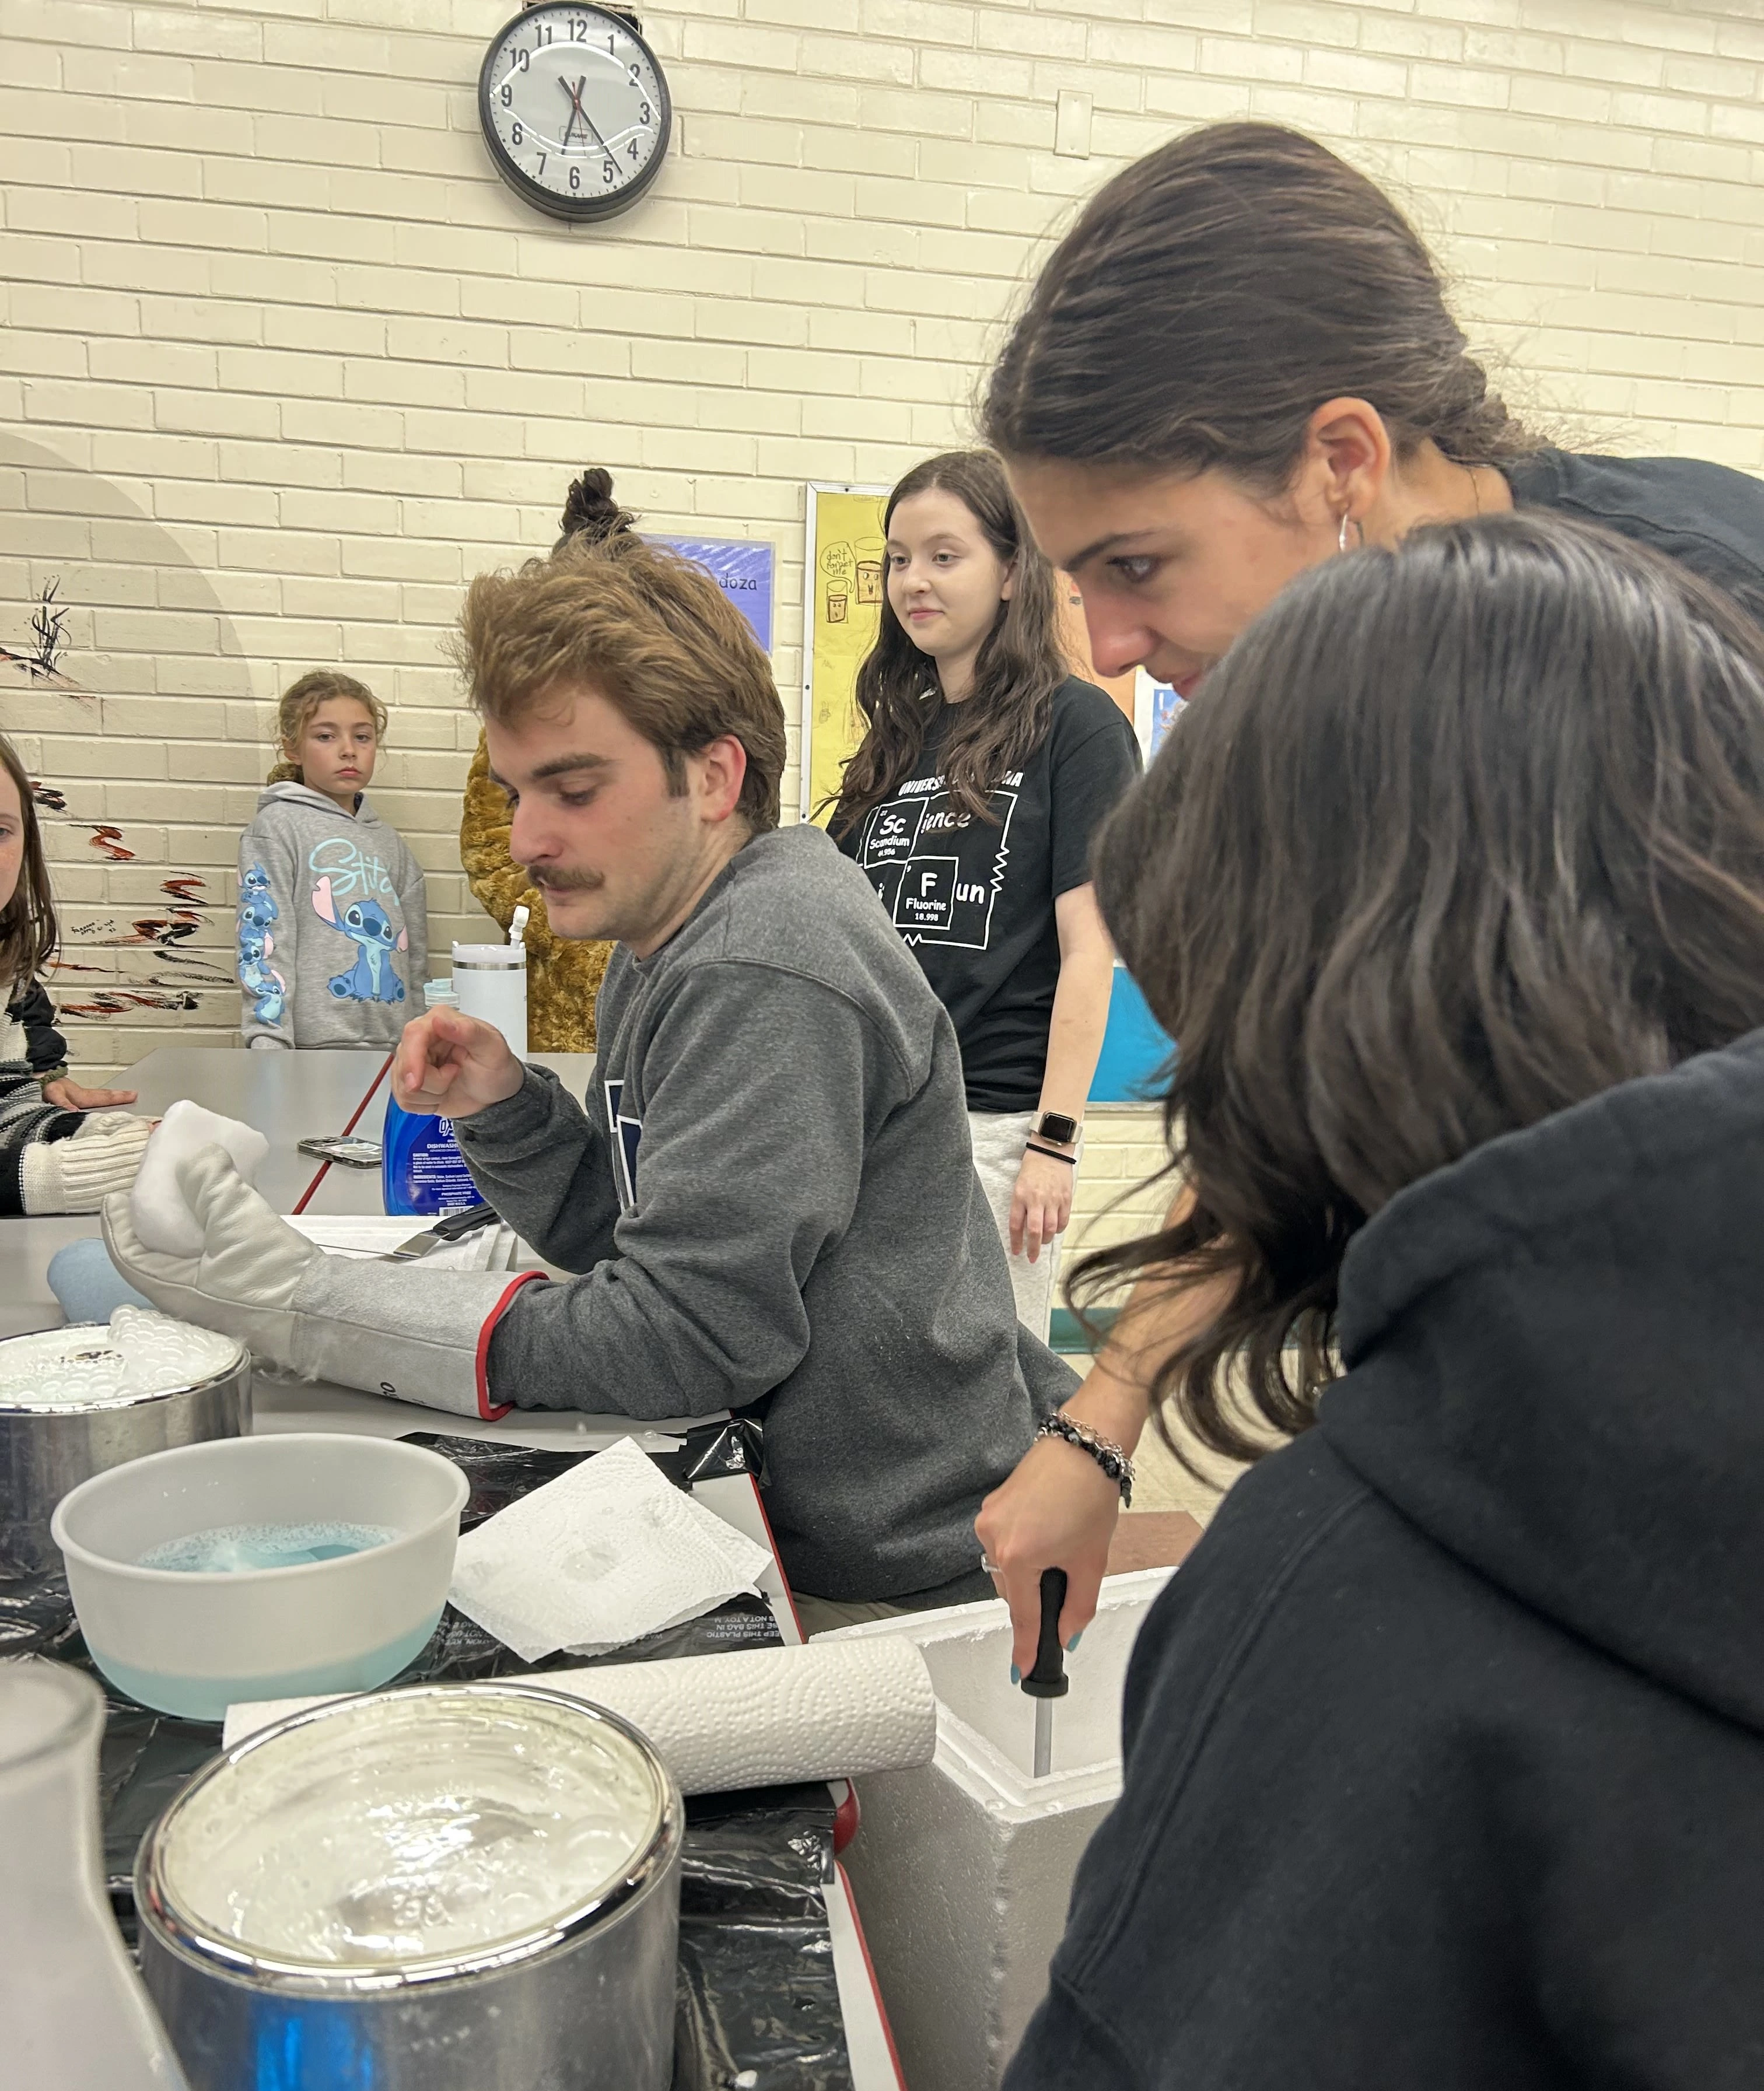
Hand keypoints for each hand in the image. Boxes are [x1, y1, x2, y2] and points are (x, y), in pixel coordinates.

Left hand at [44, 1075, 138, 1109]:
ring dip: (106, 1099)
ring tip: (119, 1098)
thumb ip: (63, 1102)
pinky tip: (89, 1109)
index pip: (103, 1097)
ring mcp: (71, 1098)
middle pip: (102, 1096)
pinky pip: (82, 1104)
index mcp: (79, 1095)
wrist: (25, 1078)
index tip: (134, 1095)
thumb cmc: (39, 1084)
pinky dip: (92, 1104)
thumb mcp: (52, 1092)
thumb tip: (76, 1112)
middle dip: (118, 1096)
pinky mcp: (63, 1101)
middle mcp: (78, 1097)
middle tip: (133, 1095)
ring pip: (93, 1099)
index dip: (119, 1097)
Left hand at [102, 1144, 317, 1368]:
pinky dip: (212, 1230)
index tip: (116, 1194)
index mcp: (171, 1285)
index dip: (118, 1222)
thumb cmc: (272, 1278)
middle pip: (155, 1252)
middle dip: (153, 1217)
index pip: (127, 1252)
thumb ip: (211, 1185)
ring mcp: (215, 1295)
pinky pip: (213, 1255)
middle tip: (157, 1186)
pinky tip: (227, 1210)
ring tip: (192, 1190)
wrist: (321, 1313)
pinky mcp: (242, 1288)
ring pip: (186, 1253)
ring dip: (186, 1221)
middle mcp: (187, 1295)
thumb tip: (196, 1158)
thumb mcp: (237, 1222)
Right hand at [391, 1007, 522, 1119]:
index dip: (412, 1060)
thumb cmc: (497, 1069)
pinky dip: (426, 1104)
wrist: (496, 1095)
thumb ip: (469, 1031)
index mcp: (440, 1020)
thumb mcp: (493, 1048)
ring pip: (403, 1087)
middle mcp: (421, 1038)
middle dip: (433, 1082)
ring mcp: (412, 1061)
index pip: (413, 1035)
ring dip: (432, 1094)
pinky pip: (404, 1100)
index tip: (417, 1083)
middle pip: (405, 1065)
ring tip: (452, 1082)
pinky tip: (441, 1094)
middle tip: (455, 1074)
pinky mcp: (409, 1082)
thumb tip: (440, 1021)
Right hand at [977, 1432, 1123, 1675]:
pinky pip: (1003, 1542)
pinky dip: (1023, 1547)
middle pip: (1012, 1591)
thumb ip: (1078, 1606)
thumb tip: (1067, 1636)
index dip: (1027, 1647)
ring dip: (1029, 1570)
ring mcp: (989, 1519)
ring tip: (1063, 1544)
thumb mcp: (1092, 1560)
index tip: (1023, 1670)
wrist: (1085, 1444)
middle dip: (1036, 1596)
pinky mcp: (992, 1504)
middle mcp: (994, 1538)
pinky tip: (1049, 1530)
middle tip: (1067, 1579)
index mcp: (1018, 1557)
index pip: (1023, 1616)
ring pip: (1006, 1567)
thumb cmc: (1090, 1494)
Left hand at [1009, 1146, 1073, 1262]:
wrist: (1050, 1150)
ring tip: (1042, 1242)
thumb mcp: (1019, 1185)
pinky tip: (1054, 1230)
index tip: (1016, 1252)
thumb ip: (1020, 1206)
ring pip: (1050, 1229)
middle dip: (1033, 1248)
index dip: (1016, 1242)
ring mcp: (1053, 1199)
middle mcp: (1036, 1199)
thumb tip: (1023, 1229)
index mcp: (1020, 1196)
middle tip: (1032, 1258)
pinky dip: (1058, 1229)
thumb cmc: (1032, 1168)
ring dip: (1046, 1240)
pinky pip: (1063, 1220)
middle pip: (1035, 1231)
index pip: (1016, 1225)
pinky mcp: (1066, 1198)